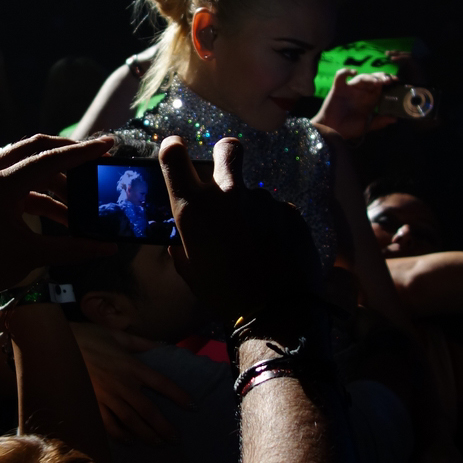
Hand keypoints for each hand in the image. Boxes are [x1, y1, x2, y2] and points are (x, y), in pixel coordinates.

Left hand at [0, 132, 116, 301]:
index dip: (82, 153)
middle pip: (37, 149)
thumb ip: (73, 248)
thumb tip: (108, 248)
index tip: (108, 145)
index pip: (49, 159)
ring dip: (54, 179)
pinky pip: (15, 179)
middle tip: (96, 163)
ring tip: (80, 201)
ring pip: (26, 163)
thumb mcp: (30, 256)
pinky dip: (38, 192)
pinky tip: (61, 213)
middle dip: (69, 156)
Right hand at [70, 323, 192, 443]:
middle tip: (175, 439)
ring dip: (146, 435)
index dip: (178, 396)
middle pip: (148, 410)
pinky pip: (109, 424)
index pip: (162, 384)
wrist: (59, 345)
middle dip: (164, 426)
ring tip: (158, 443)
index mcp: (132, 366)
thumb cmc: (88, 337)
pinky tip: (129, 441)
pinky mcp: (93, 404)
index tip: (192, 406)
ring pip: (131, 422)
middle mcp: (123, 384)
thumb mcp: (117, 335)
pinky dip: (120, 435)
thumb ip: (140, 342)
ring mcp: (107, 397)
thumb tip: (159, 345)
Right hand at [159, 136, 323, 324]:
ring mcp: (263, 200)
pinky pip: (276, 211)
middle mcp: (228, 194)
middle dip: (225, 155)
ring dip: (251, 208)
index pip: (173, 155)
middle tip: (226, 174)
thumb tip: (184, 237)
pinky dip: (273, 225)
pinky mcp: (290, 211)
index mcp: (194, 208)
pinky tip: (275, 251)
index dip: (173, 149)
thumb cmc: (223, 294)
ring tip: (256, 243)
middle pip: (227, 149)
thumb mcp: (190, 271)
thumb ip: (184, 245)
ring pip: (253, 192)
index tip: (176, 154)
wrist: (276, 313)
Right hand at [314, 68, 398, 142]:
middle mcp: (361, 92)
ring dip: (370, 77)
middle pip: (373, 79)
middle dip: (382, 77)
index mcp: (369, 99)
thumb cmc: (348, 129)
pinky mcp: (338, 88)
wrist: (331, 131)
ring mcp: (350, 89)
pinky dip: (346, 71)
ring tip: (377, 82)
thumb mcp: (366, 126)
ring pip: (362, 77)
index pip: (381, 87)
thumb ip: (379, 122)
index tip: (396, 82)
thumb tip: (395, 119)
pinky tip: (354, 73)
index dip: (388, 83)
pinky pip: (341, 76)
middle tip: (389, 80)